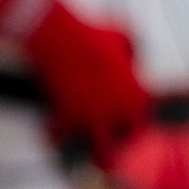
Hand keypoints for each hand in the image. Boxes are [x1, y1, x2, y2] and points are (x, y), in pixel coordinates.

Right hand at [0, 0, 149, 158]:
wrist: (61, 35)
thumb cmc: (92, 32)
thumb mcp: (125, 35)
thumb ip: (134, 51)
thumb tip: (134, 61)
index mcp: (137, 94)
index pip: (140, 126)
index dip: (129, 130)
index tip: (116, 129)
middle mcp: (121, 110)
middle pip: (124, 145)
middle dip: (113, 147)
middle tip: (101, 146)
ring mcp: (96, 116)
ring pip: (101, 156)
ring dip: (92, 155)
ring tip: (83, 154)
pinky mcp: (68, 117)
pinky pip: (60, 138)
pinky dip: (52, 134)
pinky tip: (49, 127)